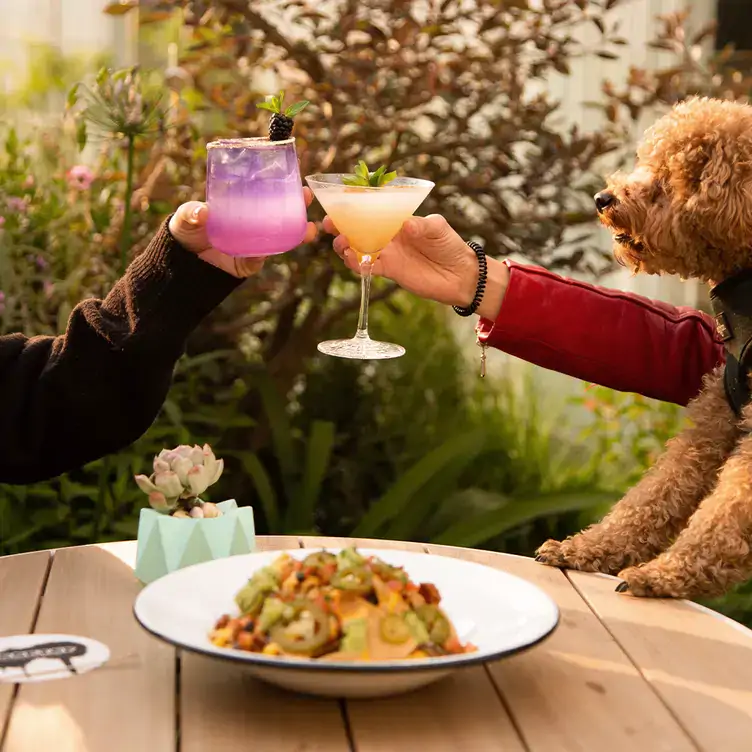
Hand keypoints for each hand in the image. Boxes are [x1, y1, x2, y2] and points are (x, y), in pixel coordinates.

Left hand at [169, 187, 316, 278]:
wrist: (184, 262)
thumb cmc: (188, 230)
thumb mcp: (185, 216)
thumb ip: (191, 212)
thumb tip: (201, 212)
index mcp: (242, 205)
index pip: (266, 193)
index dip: (282, 185)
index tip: (295, 176)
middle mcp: (253, 223)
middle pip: (281, 213)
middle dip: (298, 205)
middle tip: (308, 196)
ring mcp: (254, 243)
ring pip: (280, 238)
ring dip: (297, 234)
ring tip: (311, 230)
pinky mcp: (249, 263)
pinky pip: (260, 259)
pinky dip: (263, 255)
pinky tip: (265, 252)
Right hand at [323, 213, 507, 318]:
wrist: (460, 274)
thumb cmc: (450, 245)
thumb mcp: (438, 227)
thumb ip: (423, 225)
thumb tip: (406, 225)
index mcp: (396, 219)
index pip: (371, 209)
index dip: (353, 205)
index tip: (338, 201)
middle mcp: (388, 235)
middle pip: (357, 228)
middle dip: (340, 225)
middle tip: (329, 224)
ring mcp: (386, 253)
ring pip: (357, 247)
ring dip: (344, 245)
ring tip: (341, 244)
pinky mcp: (388, 270)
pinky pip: (366, 267)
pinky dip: (356, 264)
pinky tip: (351, 260)